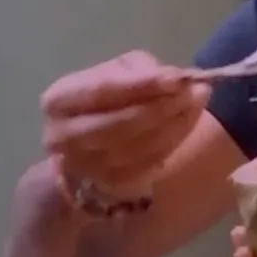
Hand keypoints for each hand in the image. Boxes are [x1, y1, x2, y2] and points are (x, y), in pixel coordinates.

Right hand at [40, 50, 207, 191]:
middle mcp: (62, 137)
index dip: (141, 85)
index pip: (101, 91)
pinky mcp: (108, 185)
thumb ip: (143, 71)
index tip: (177, 78)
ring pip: (136, 148)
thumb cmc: (110, 96)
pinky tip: (187, 121)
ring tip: (197, 101)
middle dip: (161, 107)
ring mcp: (84, 166)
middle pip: (118, 125)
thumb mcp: (120, 71)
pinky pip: (147, 164)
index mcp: (59, 100)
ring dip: (173, 124)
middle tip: (195, 90)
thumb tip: (175, 79)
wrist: (97, 138)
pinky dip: (173, 141)